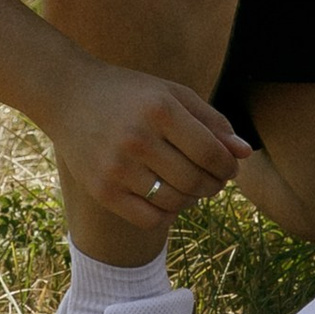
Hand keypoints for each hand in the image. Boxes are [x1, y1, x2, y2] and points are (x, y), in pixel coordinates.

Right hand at [51, 63, 248, 231]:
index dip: (227, 166)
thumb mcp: (172, 94)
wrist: (69, 95)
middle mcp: (138, 139)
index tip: (229, 167)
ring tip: (189, 185)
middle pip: (195, 181)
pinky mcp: (102, 190)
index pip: (210, 153)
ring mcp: (117, 167)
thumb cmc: (130, 94)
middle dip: (214, 185)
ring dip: (192, 199)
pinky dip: (167, 213)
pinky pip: (149, 219)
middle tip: (214, 179)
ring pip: (175, 202)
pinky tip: (167, 197)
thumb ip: (212, 121)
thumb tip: (245, 153)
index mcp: (160, 110)